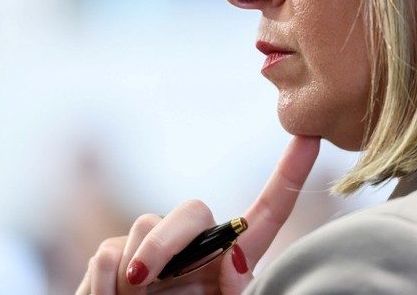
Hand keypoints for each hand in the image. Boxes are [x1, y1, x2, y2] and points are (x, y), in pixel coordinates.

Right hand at [76, 135, 320, 294]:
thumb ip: (235, 291)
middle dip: (165, 242)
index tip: (312, 138)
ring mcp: (155, 247)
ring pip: (143, 227)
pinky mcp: (115, 255)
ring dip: (135, 271)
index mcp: (231, 261)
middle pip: (192, 210)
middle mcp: (196, 246)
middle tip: (144, 280)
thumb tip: (235, 260)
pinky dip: (104, 285)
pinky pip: (107, 254)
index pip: (267, 213)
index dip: (290, 174)